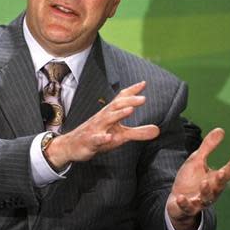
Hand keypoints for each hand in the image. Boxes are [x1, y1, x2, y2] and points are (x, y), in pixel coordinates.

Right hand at [45, 81, 159, 168]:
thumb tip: (158, 130)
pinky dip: (102, 138)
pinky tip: (109, 138)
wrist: (72, 145)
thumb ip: (138, 132)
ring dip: (118, 114)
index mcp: (110, 114)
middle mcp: (103, 118)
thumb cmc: (98, 136)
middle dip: (129, 101)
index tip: (144, 83)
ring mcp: (95, 129)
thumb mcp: (120, 135)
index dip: (131, 92)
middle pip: (116, 106)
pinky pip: (96, 139)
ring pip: (106, 120)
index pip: (121, 99)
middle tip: (143, 98)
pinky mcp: (90, 141)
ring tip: (130, 110)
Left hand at [166, 128, 229, 229]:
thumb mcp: (198, 160)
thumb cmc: (191, 178)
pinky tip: (181, 197)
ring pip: (206, 198)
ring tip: (204, 183)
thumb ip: (209, 147)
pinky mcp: (188, 207)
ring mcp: (200, 200)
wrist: (178, 200)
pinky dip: (185, 203)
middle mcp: (211, 191)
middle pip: (218, 186)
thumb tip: (221, 129)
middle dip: (221, 180)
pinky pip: (187, 207)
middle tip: (222, 172)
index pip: (227, 173)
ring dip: (206, 191)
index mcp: (214, 179)